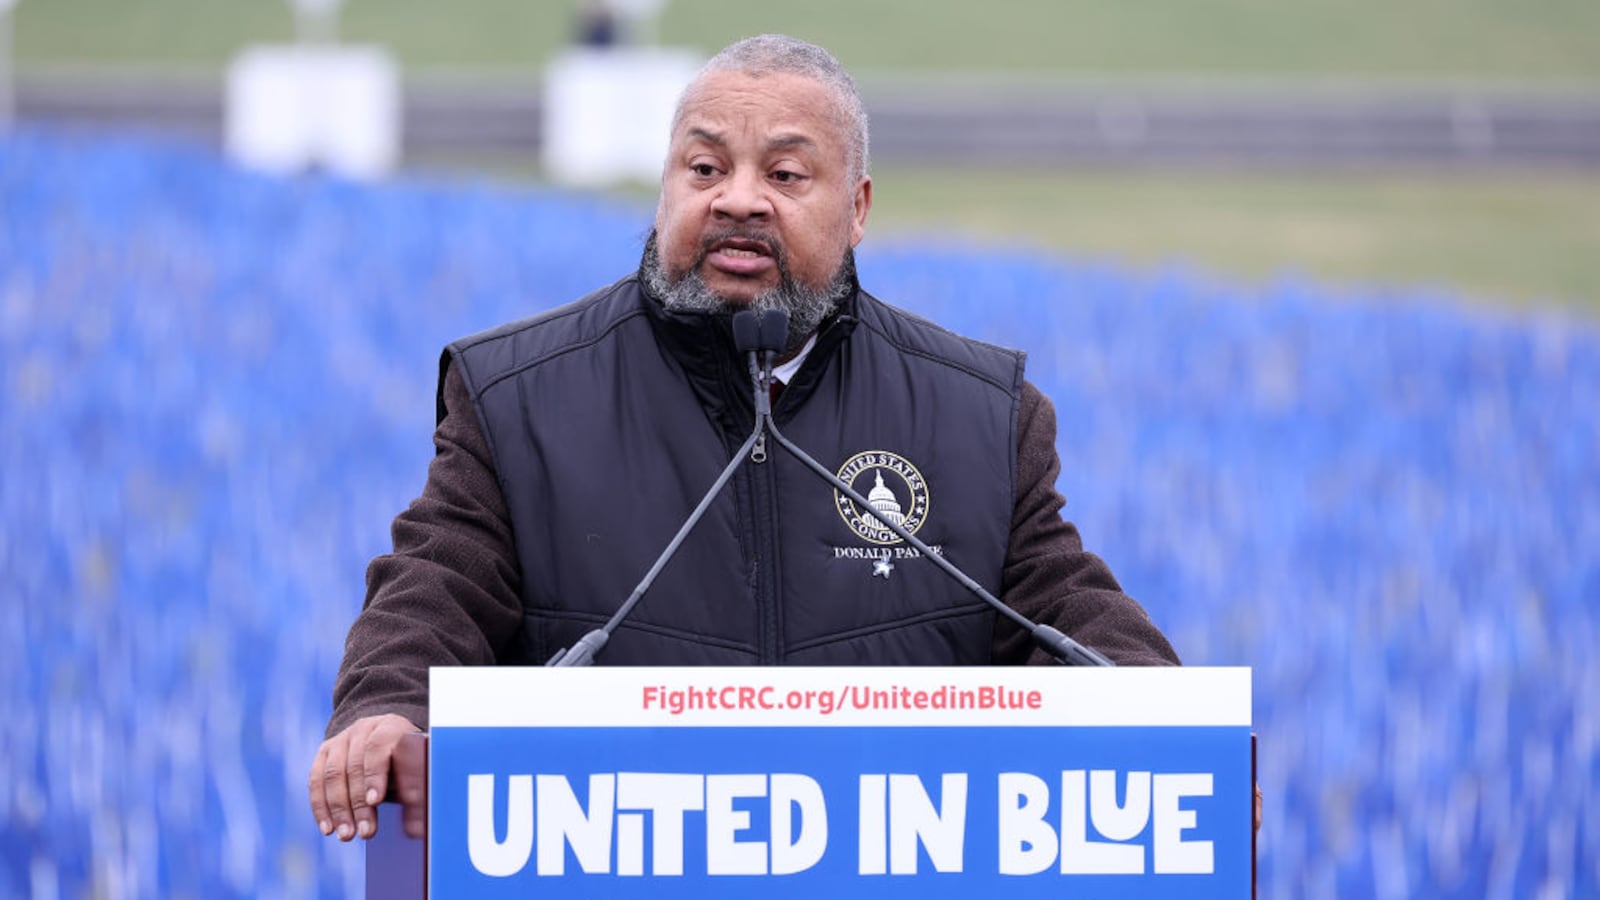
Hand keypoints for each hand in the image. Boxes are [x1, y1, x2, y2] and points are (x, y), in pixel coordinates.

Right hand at [309, 713, 420, 840]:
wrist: (384, 740)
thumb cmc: (405, 758)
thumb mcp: (414, 766)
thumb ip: (415, 788)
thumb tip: (417, 827)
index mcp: (389, 726)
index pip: (378, 747)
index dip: (375, 775)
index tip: (375, 801)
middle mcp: (362, 729)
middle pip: (354, 766)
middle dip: (358, 803)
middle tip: (365, 832)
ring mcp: (340, 739)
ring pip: (333, 775)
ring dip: (339, 809)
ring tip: (347, 835)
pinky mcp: (324, 753)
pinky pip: (316, 781)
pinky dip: (321, 807)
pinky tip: (328, 829)